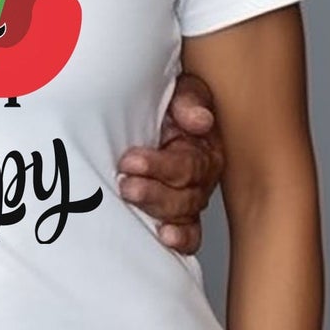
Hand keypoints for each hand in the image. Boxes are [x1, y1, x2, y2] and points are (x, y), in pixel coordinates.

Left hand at [117, 69, 224, 253]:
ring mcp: (188, 197)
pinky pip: (188, 233)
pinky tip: (164, 237)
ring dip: (157, 210)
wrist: (147, 109)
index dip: (160, 166)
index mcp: (203, 148)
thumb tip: (200, 120)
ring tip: (131, 197)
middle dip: (154, 192)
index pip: (190, 165)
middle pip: (186, 196)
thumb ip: (190, 100)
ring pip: (182, 215)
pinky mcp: (176, 213)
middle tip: (125, 184)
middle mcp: (200, 177)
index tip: (130, 159)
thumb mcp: (181, 90)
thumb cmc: (168, 102)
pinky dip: (181, 239)